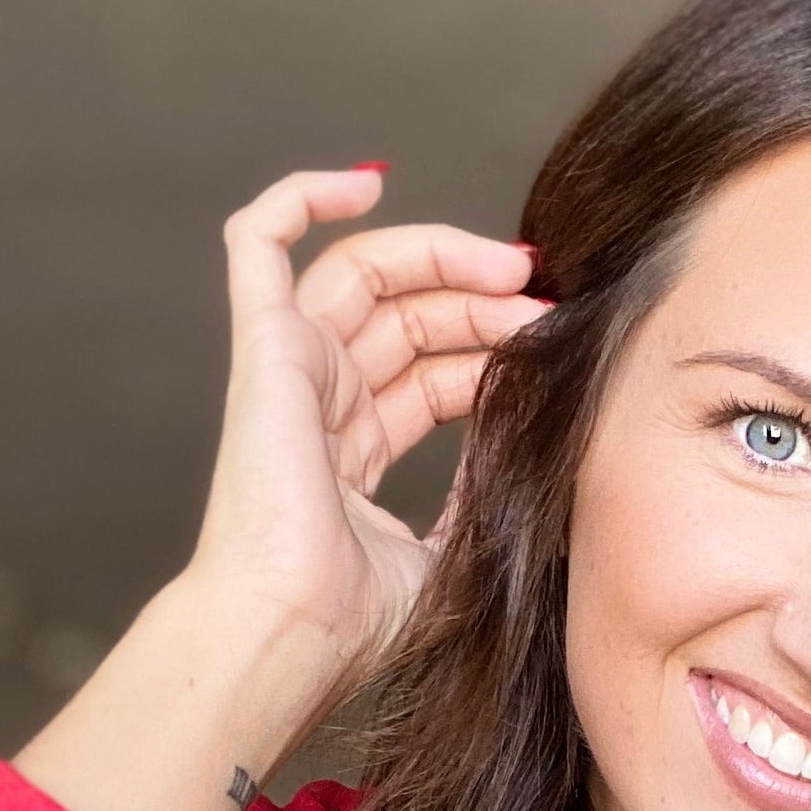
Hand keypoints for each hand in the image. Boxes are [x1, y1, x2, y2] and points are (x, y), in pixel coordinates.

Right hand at [183, 164, 552, 754]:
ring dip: (441, 258)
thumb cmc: (353, 621)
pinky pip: (259, 241)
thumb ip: (479, 495)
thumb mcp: (449, 554)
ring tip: (511, 267)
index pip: (430, 376)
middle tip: (544, 300)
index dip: (490, 349)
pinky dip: (303, 197)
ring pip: (365, 274)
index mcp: (353, 457)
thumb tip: (523, 442)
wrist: (291, 630)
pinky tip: (367, 179)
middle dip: (482, 302)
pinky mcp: (262, 346)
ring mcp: (288, 371)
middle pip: (407, 319)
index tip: (552, 344)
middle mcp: (318, 406)